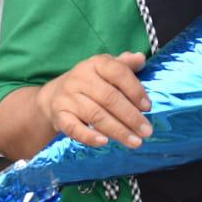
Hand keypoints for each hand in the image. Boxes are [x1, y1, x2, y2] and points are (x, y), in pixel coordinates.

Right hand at [36, 52, 151, 148]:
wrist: (54, 95)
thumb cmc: (89, 82)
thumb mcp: (105, 69)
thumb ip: (124, 64)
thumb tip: (141, 58)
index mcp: (95, 64)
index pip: (117, 72)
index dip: (135, 90)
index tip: (148, 107)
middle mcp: (80, 78)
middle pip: (109, 98)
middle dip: (130, 116)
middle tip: (146, 131)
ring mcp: (68, 97)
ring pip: (95, 115)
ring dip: (117, 130)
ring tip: (135, 142)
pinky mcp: (59, 115)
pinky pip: (73, 128)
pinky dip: (89, 136)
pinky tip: (104, 142)